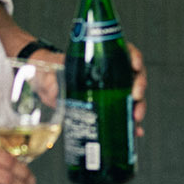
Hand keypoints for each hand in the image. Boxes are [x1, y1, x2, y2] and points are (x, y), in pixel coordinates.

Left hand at [25, 42, 145, 131]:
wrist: (44, 85)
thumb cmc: (49, 71)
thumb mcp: (50, 72)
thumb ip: (53, 81)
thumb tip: (55, 92)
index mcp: (100, 57)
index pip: (125, 51)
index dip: (134, 56)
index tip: (135, 66)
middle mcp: (110, 73)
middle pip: (134, 75)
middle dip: (139, 87)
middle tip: (135, 98)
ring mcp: (111, 90)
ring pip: (133, 96)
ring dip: (138, 107)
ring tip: (136, 120)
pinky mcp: (107, 106)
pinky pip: (124, 113)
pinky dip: (132, 124)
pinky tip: (136, 131)